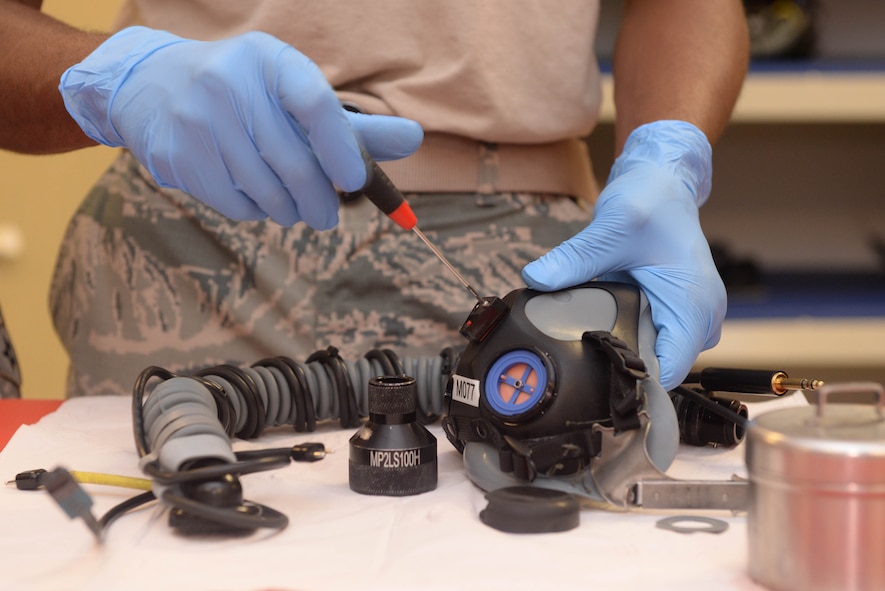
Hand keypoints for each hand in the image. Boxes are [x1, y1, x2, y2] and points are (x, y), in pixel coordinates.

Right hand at [59, 26, 422, 227]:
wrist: (151, 86)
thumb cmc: (246, 97)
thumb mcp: (291, 97)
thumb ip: (351, 126)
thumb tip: (414, 139)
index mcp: (268, 60)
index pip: (314, 103)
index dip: (341, 147)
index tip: (357, 182)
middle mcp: (229, 83)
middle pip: (293, 162)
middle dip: (320, 200)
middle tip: (329, 217)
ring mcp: (198, 120)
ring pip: (266, 191)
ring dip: (290, 210)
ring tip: (294, 208)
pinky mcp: (178, 155)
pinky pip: (236, 203)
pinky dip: (255, 210)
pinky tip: (254, 196)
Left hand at [522, 121, 725, 389]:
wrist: (664, 182)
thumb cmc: (651, 200)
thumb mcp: (611, 227)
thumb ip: (574, 258)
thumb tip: (535, 279)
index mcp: (694, 305)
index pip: (669, 372)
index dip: (633, 382)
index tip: (594, 377)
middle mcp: (700, 317)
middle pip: (659, 368)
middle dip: (622, 366)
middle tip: (579, 354)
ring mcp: (690, 316)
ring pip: (654, 355)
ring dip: (623, 349)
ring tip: (588, 336)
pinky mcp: (675, 311)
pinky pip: (650, 338)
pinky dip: (626, 334)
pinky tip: (600, 323)